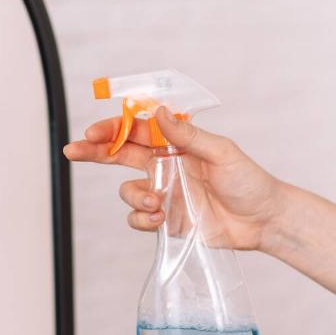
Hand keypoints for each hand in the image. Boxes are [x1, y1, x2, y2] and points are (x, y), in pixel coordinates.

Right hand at [63, 106, 283, 250]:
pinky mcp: (165, 219)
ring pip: (127, 190)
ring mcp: (162, 192)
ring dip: (134, 196)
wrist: (262, 221)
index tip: (92, 132)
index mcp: (175, 144)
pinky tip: (159, 218)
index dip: (111, 130)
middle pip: (119, 155)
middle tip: (73, 150)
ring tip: (155, 203)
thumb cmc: (248, 181)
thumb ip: (187, 135)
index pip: (136, 131)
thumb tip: (158, 113)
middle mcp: (164, 165)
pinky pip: (138, 218)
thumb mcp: (221, 152)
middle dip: (95, 152)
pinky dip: (142, 219)